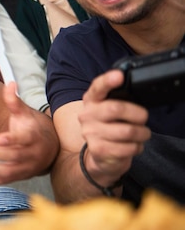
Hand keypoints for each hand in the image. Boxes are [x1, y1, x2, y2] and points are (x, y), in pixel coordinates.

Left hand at [0, 81, 58, 183]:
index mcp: (34, 136)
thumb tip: (10, 83)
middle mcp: (33, 154)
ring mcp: (28, 167)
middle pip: (14, 157)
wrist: (50, 147)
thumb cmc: (32, 127)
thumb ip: (14, 100)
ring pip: (9, 172)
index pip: (24, 139)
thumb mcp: (24, 112)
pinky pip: (6, 180)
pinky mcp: (22, 176)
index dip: (12, 139)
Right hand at [77, 69, 149, 184]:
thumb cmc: (111, 125)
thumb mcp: (111, 108)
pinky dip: (137, 147)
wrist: (100, 153)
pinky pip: (128, 147)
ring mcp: (90, 133)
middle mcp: (86, 115)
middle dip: (139, 114)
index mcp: (91, 100)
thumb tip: (137, 91)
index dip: (108, 80)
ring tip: (141, 134)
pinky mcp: (98, 150)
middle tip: (143, 118)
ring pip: (127, 131)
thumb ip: (119, 98)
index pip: (98, 87)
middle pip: (116, 108)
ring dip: (142, 133)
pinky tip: (133, 145)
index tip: (119, 76)